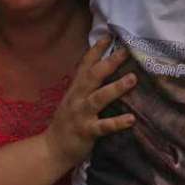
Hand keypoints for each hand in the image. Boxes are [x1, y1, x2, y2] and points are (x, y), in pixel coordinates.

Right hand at [43, 38, 136, 167]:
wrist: (51, 149)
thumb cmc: (67, 122)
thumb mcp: (73, 98)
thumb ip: (85, 84)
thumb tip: (102, 66)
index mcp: (75, 89)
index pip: (85, 65)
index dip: (97, 50)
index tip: (109, 36)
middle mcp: (77, 98)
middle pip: (93, 76)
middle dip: (110, 63)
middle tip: (126, 51)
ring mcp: (81, 115)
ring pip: (98, 98)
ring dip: (116, 88)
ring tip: (133, 79)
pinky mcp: (86, 132)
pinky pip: (103, 126)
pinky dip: (117, 122)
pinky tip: (131, 119)